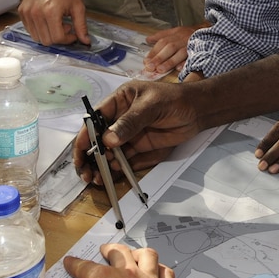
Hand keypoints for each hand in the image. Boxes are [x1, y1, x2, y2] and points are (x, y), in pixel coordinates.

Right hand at [18, 0, 89, 45]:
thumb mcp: (78, 7)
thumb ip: (81, 26)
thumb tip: (85, 41)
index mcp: (50, 12)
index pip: (57, 38)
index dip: (67, 39)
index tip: (72, 34)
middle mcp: (36, 13)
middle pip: (46, 40)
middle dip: (58, 37)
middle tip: (65, 26)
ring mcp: (27, 13)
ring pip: (37, 37)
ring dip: (48, 34)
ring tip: (56, 22)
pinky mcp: (22, 12)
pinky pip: (30, 30)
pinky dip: (39, 29)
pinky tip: (48, 20)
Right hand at [46, 243, 176, 277]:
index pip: (85, 266)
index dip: (76, 264)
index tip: (72, 264)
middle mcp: (129, 276)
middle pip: (119, 254)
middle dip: (109, 250)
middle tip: (104, 251)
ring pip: (147, 257)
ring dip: (138, 253)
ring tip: (132, 254)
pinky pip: (168, 274)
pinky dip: (161, 269)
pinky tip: (158, 270)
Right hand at [74, 80, 196, 184]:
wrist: (198, 110)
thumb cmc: (175, 99)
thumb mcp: (151, 106)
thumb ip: (130, 122)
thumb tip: (108, 140)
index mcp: (119, 100)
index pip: (94, 119)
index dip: (84, 136)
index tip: (80, 153)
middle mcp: (120, 117)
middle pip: (97, 138)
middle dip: (89, 156)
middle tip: (86, 173)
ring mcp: (129, 133)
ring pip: (108, 151)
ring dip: (101, 165)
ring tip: (98, 179)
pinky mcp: (139, 145)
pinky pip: (124, 158)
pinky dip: (116, 167)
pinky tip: (113, 174)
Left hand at [143, 24, 201, 74]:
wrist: (208, 32)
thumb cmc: (189, 34)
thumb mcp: (175, 31)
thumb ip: (161, 35)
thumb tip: (148, 40)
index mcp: (176, 34)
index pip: (162, 42)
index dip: (154, 51)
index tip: (146, 61)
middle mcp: (183, 39)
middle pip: (170, 47)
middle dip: (159, 57)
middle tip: (150, 67)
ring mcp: (191, 45)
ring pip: (180, 53)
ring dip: (170, 62)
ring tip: (160, 69)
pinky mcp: (199, 51)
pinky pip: (192, 57)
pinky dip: (186, 63)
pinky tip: (179, 69)